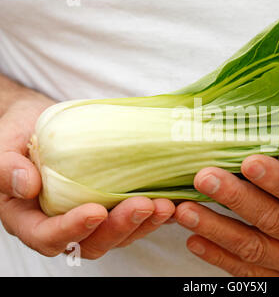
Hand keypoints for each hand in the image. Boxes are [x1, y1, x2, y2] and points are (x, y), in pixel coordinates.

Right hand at [0, 96, 174, 258]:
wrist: (39, 124)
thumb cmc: (17, 134)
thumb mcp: (3, 147)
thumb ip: (6, 168)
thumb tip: (27, 184)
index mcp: (28, 219)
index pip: (46, 237)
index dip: (70, 230)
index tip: (95, 212)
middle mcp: (61, 224)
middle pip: (90, 242)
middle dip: (119, 228)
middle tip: (145, 206)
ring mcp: (88, 217)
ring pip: (117, 234)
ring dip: (143, 223)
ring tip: (166, 205)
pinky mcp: (110, 205)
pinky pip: (131, 217)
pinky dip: (152, 213)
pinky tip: (173, 202)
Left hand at [175, 154, 278, 275]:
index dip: (277, 182)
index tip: (248, 160)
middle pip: (274, 222)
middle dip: (237, 200)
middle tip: (204, 177)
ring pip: (255, 250)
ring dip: (218, 230)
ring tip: (186, 210)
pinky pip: (250, 273)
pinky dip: (221, 258)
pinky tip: (196, 242)